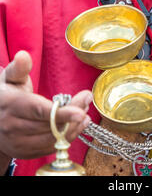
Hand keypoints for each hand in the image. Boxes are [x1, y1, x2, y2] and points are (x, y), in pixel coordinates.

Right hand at [0, 51, 92, 172]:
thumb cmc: (6, 93)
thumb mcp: (9, 77)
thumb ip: (19, 68)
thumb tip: (23, 55)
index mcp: (11, 105)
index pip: (40, 111)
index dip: (62, 113)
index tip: (81, 111)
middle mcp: (13, 126)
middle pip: (50, 125)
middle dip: (74, 113)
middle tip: (86, 98)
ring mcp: (18, 142)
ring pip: (53, 140)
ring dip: (73, 126)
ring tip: (84, 111)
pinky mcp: (24, 152)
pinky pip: (50, 148)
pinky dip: (67, 137)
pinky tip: (77, 124)